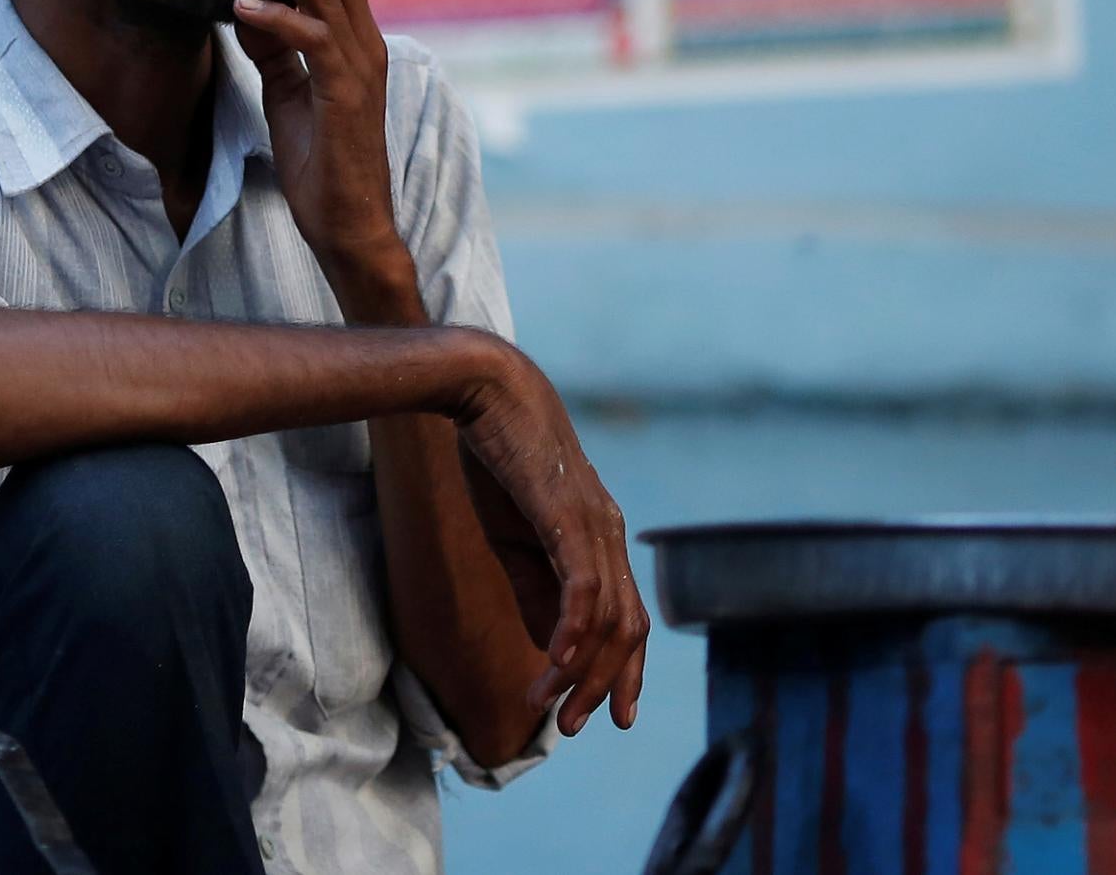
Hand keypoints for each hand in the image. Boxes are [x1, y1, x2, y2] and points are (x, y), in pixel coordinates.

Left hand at [222, 0, 404, 287]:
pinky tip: (238, 4)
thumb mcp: (290, 90)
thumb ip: (278, 45)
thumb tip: (248, 3)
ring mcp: (359, 66)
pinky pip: (310, 41)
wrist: (348, 223)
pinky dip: (274, 17)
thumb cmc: (320, 160)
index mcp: (356, 37)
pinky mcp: (345, 94)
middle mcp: (366, 41)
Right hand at [455, 342, 650, 733]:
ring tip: (549, 708)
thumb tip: (553, 640)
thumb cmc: (498, 455)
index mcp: (601, 534)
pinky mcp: (568, 515)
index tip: (610, 715)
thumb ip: (538, 583)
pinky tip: (555, 663)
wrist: (485, 387)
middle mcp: (609, 531)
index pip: (630, 617)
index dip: (625, 670)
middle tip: (572, 728)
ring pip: (609, 617)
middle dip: (605, 687)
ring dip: (582, 671)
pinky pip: (583, 587)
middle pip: (629, 628)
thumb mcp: (518, 533)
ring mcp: (593, 522)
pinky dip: (574, 631)